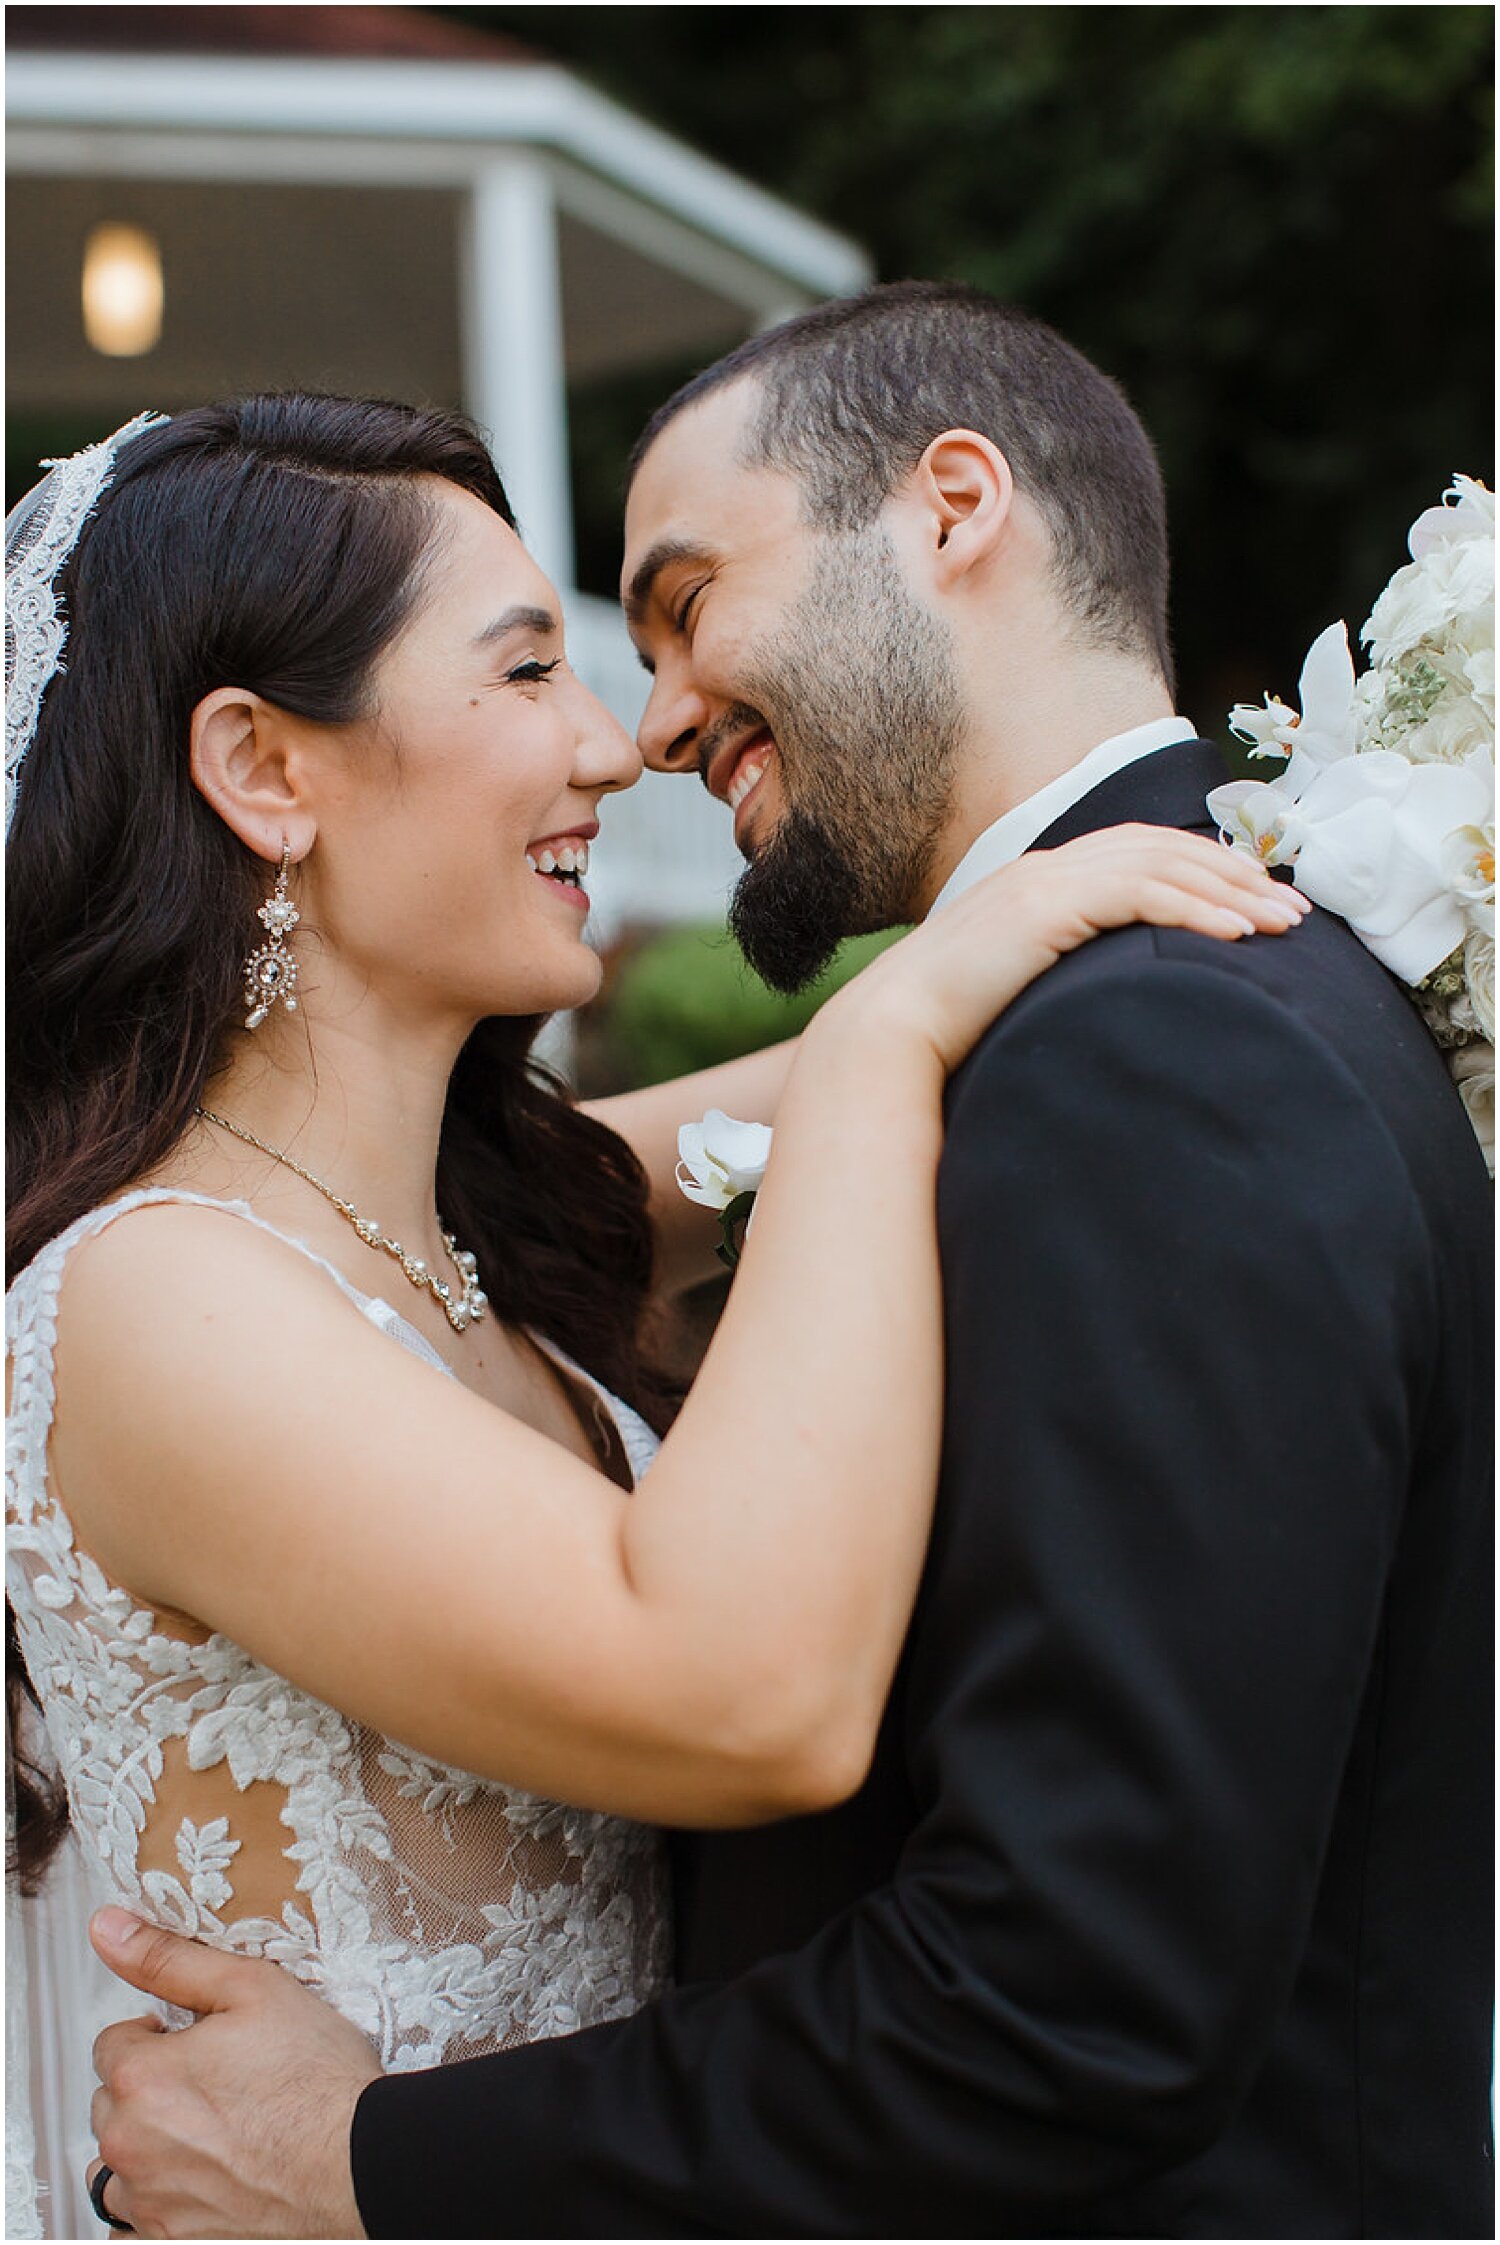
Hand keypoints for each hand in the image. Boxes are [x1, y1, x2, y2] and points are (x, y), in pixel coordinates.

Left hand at [87, 1907, 380, 2239]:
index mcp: (143, 2078)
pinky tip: (200, 2187)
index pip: (112, 2045)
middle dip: (149, 2092)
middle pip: (110, 2107)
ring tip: (207, 2140)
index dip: (158, 2036)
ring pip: (115, 2171)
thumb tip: (107, 1928)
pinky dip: (156, 2209)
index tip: (197, 2044)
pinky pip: (132, 2232)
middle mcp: (132, 2147)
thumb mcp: (252, 1988)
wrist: (363, 2164)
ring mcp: (151, 2205)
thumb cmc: (318, 2082)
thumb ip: (169, 1959)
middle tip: (213, 2087)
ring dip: (145, 2153)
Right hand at [824, 825, 1309, 1073]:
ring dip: (1232, 892)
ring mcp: (1045, 880)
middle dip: (1238, 875)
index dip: (1209, 870)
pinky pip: (1138, 895)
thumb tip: (1114, 1004)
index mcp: (1043, 880)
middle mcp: (1048, 866)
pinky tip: (1235, 936)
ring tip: (1282, 925)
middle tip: (1295, 910)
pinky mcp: (1046, 907)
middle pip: (1165, 848)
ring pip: (1162, 865)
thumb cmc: (947, 1028)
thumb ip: (1066, 974)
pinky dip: (1194, 910)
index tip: (1260, 902)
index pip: (1143, 853)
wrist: (889, 1031)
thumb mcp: (1021, 988)